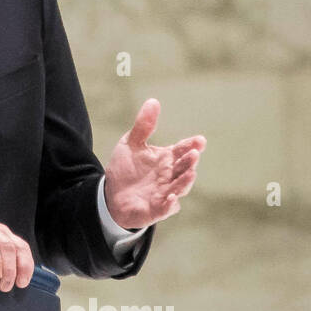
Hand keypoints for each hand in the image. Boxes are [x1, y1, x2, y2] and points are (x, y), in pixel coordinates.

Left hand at [104, 98, 204, 228]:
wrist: (110, 195)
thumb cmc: (126, 169)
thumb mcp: (131, 144)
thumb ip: (143, 126)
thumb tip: (153, 101)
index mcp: (166, 159)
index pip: (182, 150)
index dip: (192, 145)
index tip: (200, 140)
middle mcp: (169, 176)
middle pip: (184, 168)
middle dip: (190, 162)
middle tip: (194, 154)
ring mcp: (164, 193)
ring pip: (179, 188)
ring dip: (185, 182)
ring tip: (191, 173)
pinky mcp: (155, 210)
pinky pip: (165, 209)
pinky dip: (169, 205)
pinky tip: (171, 198)